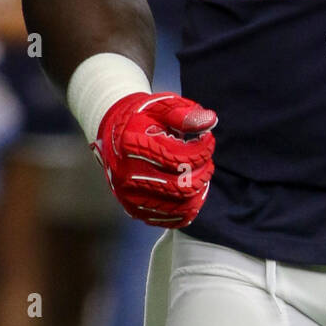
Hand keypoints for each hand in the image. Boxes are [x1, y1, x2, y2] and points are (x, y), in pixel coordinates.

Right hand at [92, 92, 216, 227]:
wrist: (115, 133)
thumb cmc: (144, 117)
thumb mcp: (162, 106)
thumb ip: (185, 113)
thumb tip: (210, 121)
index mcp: (132, 145)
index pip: (178, 159)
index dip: (202, 150)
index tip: (208, 140)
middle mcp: (126, 174)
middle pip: (180, 187)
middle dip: (202, 174)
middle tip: (207, 161)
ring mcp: (128, 195)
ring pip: (177, 206)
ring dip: (198, 192)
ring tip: (201, 175)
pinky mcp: (133, 209)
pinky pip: (168, 219)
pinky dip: (187, 209)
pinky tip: (193, 193)